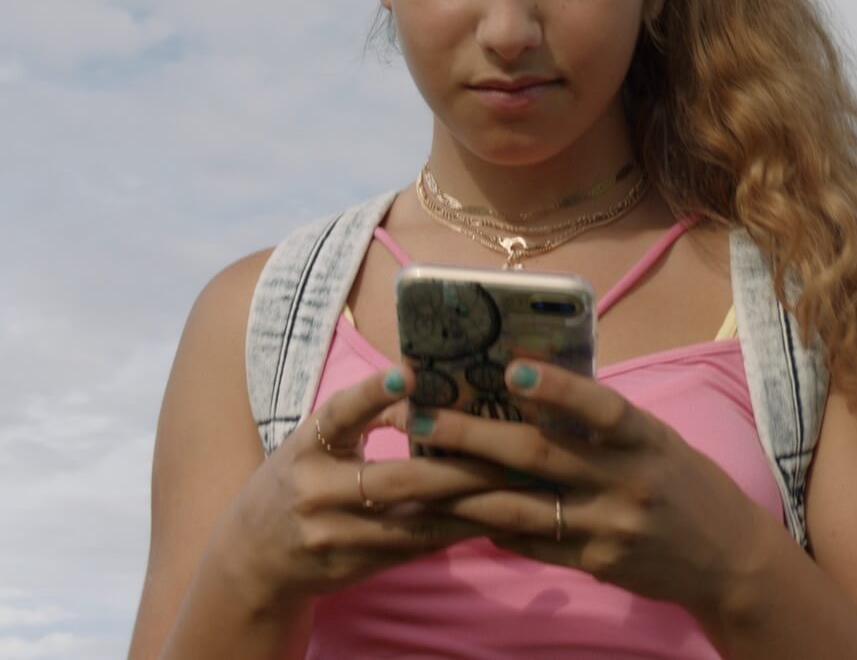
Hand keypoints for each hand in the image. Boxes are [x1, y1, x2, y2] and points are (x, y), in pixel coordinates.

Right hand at [211, 367, 505, 611]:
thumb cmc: (299, 479)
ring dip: (472, 506)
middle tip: (514, 451)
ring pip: (414, 520)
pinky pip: (415, 547)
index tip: (406, 375)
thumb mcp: (317, 442)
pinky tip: (495, 519)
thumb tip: (426, 381)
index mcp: (307, 446)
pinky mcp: (353, 566)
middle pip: (395, 478)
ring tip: (521, 489)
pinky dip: (456, 531)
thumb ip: (362, 416)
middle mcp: (315, 491)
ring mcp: (333, 535)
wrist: (252, 556)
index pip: (338, 415)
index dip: (370, 394)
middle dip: (461, 467)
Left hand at [410, 360, 775, 615]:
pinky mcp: (594, 564)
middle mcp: (626, 482)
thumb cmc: (687, 484)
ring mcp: (607, 527)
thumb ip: (607, 424)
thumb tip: (539, 390)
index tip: (510, 369)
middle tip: (419, 417)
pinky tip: (459, 514)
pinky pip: (531, 544)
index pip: (601, 409)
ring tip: (417, 471)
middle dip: (471, 435)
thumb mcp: (659, 442)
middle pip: (538, 457)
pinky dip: (492, 527)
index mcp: (647, 440)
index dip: (556, 389)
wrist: (726, 557)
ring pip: (519, 507)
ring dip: (461, 489)